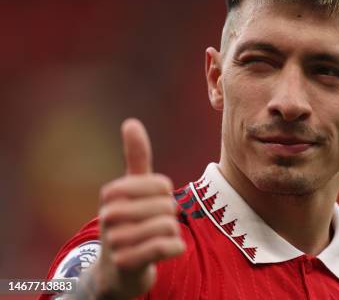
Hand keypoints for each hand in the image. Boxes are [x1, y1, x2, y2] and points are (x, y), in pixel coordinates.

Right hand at [83, 118, 184, 298]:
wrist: (115, 270)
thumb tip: (131, 121)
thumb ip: (135, 157)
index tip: (151, 204)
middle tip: (152, 225)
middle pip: (167, 206)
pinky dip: (175, 248)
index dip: (165, 196)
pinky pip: (169, 247)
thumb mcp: (131, 189)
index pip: (162, 185)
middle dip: (168, 216)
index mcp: (112, 193)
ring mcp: (116, 241)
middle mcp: (109, 215)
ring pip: (169, 226)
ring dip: (171, 234)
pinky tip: (164, 251)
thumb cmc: (129, 222)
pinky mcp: (127, 264)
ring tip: (154, 239)